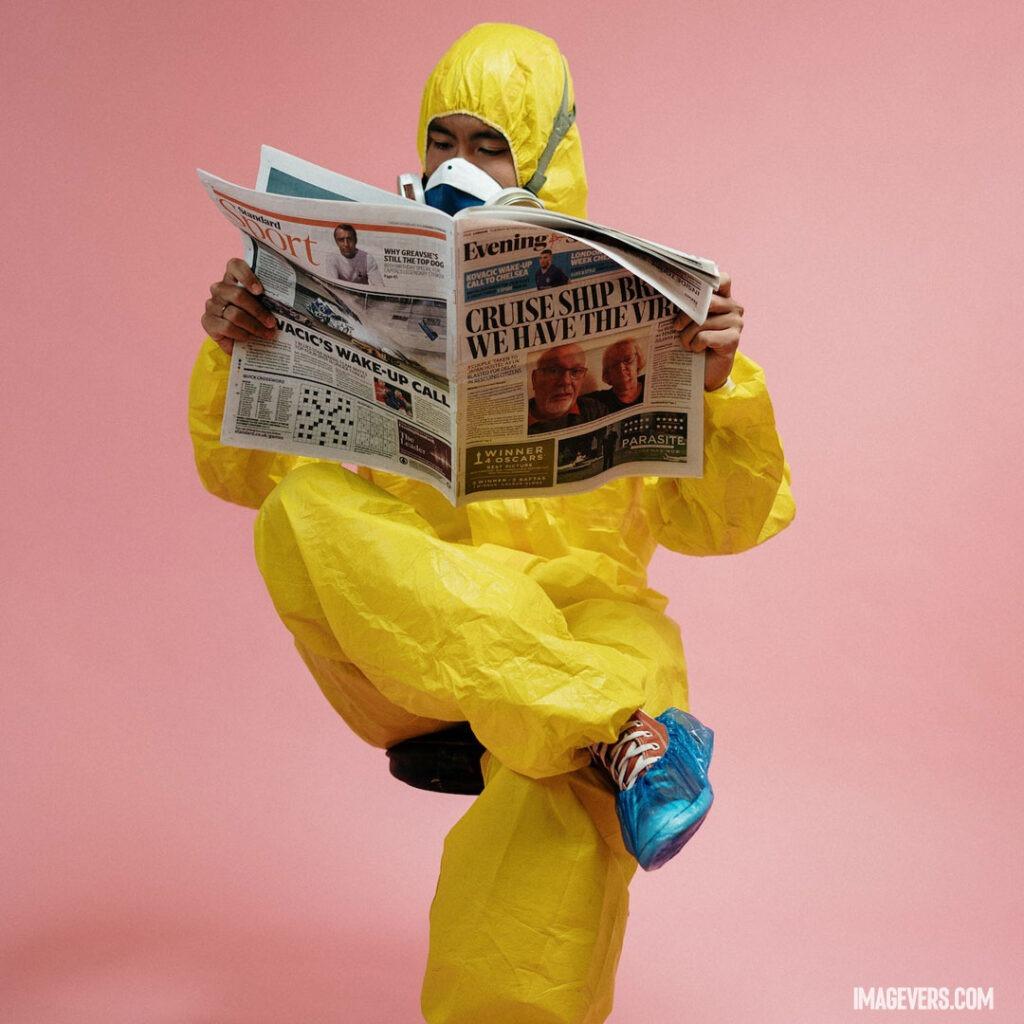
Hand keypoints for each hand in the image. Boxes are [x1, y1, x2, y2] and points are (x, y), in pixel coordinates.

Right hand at [201, 258, 276, 353]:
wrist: (240, 341)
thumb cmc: (255, 319)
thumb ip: (271, 298)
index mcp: (233, 278)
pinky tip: (249, 338)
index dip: (247, 276)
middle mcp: (220, 288)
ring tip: (267, 334)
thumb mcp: (264, 306)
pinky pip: (226, 327)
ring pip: (234, 314)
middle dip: (259, 311)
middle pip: (238, 295)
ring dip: (254, 326)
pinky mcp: (207, 321)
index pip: (234, 265)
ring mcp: (212, 304)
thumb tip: (299, 300)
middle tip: (272, 323)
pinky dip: (241, 334)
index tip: (260, 291)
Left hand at [673, 272, 743, 390]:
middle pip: (705, 301)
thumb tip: (665, 291)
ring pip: (702, 321)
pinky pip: (705, 336)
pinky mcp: (734, 340)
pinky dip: (695, 345)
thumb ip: (686, 304)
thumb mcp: (687, 320)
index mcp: (724, 297)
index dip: (706, 282)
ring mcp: (736, 323)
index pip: (722, 279)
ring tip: (687, 344)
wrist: (703, 372)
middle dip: (685, 316)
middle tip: (677, 328)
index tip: (687, 292)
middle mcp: (733, 307)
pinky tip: (697, 349)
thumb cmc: (693, 342)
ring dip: (687, 336)